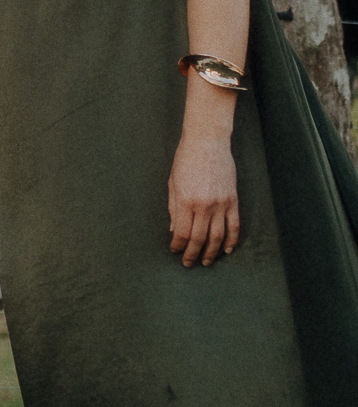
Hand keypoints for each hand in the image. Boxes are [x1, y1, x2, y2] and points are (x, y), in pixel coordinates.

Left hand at [168, 132, 241, 265]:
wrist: (207, 143)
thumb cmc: (185, 160)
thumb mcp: (173, 183)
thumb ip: (174, 208)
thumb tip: (174, 230)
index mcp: (185, 200)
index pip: (182, 232)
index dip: (179, 245)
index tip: (175, 251)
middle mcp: (204, 205)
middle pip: (199, 238)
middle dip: (193, 253)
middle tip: (189, 263)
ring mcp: (221, 203)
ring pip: (218, 236)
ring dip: (211, 252)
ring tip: (206, 261)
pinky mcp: (233, 200)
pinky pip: (234, 225)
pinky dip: (231, 240)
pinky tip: (226, 250)